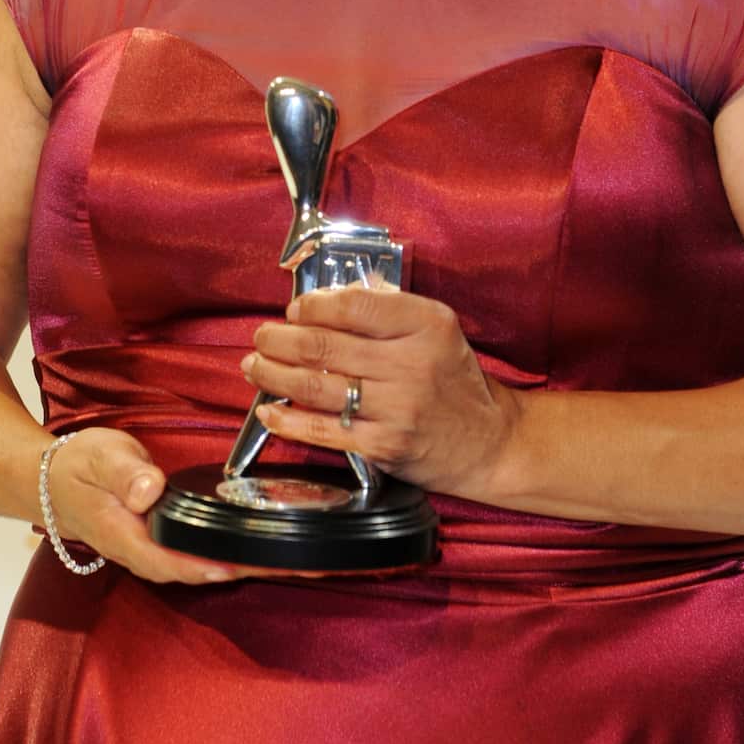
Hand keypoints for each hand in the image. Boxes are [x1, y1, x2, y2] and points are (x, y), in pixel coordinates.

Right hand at [43, 427, 350, 585]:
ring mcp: (157, 553)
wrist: (54, 483)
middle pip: (202, 572)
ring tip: (304, 563)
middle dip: (252, 571)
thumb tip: (149, 490)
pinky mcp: (167, 544)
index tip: (246, 566)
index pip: (174, 561)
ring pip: (209, 569)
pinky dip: (240, 557)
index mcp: (127, 538)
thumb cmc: (78, 467)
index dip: (211, 567)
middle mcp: (145, 554)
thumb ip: (125, 475)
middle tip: (305, 566)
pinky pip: (206, 557)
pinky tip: (270, 553)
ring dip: (253, 567)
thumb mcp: (98, 458)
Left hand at [241, 288, 522, 496]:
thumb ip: (389, 310)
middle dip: (281, 339)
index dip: (314, 305)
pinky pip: (322, 430)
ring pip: (316, 386)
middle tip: (262, 336)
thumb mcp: (438, 331)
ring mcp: (396, 408)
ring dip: (273, 374)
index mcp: (427, 325)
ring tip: (254, 366)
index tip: (295, 309)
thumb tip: (328, 297)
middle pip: (326, 345)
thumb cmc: (455, 381)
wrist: (489, 442)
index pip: (355, 306)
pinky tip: (268, 411)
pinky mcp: (383, 445)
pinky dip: (287, 420)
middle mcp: (412, 364)